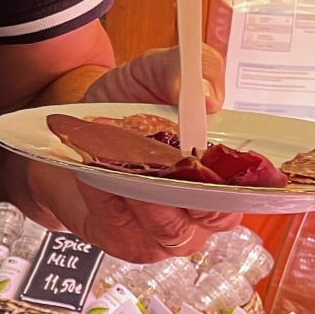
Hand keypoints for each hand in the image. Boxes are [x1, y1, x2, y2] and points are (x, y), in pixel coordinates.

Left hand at [42, 42, 234, 258]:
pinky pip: (126, 233)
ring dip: (145, 197)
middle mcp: (200, 207)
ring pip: (170, 231)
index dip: (231, 178)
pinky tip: (95, 177)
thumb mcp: (152, 71)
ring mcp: (166, 230)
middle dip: (186, 190)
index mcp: (222, 169)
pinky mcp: (128, 242)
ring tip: (119, 164)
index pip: (247, 189)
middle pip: (214, 217)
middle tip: (159, 160)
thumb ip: (186, 71)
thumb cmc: (122, 105)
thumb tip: (208, 97)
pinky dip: (109, 203)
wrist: (67, 130)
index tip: (204, 155)